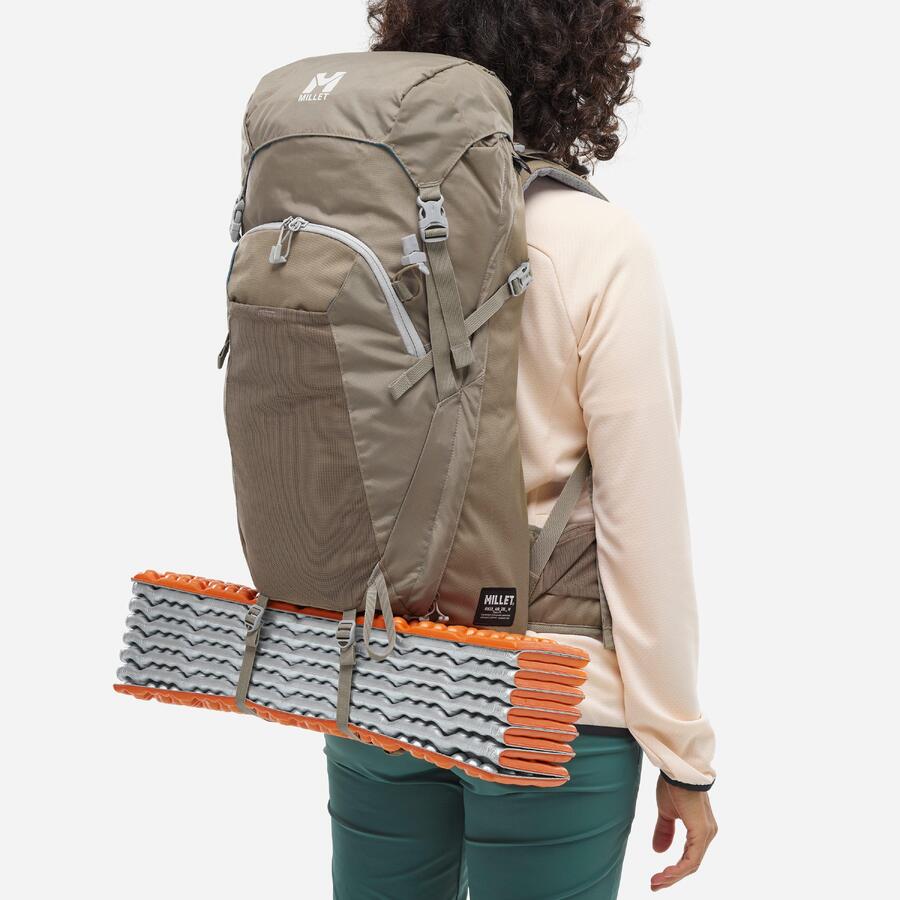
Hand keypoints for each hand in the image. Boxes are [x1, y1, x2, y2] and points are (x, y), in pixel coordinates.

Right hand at [651, 773, 716, 890]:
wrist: (677, 769)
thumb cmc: (673, 785)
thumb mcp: (666, 812)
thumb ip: (664, 831)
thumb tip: (658, 851)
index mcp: (700, 829)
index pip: (689, 858)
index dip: (673, 870)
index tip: (656, 878)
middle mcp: (707, 834)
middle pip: (691, 865)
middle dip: (671, 877)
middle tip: (654, 885)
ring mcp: (706, 834)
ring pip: (692, 865)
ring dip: (673, 876)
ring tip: (656, 882)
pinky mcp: (701, 833)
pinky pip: (692, 859)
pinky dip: (678, 869)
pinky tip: (666, 873)